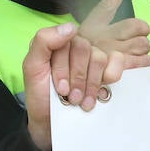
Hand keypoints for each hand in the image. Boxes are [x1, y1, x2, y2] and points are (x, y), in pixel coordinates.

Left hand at [20, 22, 127, 150]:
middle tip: (70, 96)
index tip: (59, 88)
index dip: (63, 68)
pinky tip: (100, 94)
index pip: (67, 41)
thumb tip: (71, 27)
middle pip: (84, 49)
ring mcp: (94, 58)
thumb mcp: (32, 68)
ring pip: (99, 58)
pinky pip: (117, 60)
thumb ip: (43, 42)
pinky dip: (110, 77)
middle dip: (77, 77)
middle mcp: (77, 47)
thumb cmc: (41, 95)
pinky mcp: (109, 70)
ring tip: (82, 101)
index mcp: (59, 42)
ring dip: (91, 84)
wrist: (53, 123)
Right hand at [77, 0, 149, 65]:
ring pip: (143, 44)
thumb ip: (104, 21)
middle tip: (135, 41)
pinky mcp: (120, 68)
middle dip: (141, 34)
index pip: (106, 5)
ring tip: (132, 55)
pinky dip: (143, 63)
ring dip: (142, 51)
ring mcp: (112, 52)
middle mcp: (102, 36)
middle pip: (137, 26)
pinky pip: (144, 61)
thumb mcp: (84, 38)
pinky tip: (134, 65)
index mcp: (93, 27)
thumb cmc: (80, 61)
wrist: (72, 84)